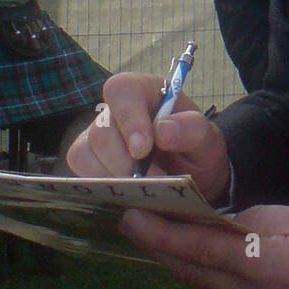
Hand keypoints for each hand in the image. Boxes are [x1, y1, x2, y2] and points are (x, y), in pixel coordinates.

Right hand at [65, 72, 230, 205]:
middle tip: (152, 184)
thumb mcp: (208, 141)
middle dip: (124, 164)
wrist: (193, 182)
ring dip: (112, 179)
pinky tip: (128, 197)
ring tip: (143, 192)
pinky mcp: (88, 164)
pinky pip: (80, 176)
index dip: (128, 119)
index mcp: (144, 92)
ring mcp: (96, 138)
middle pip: (100, 131)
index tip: (143, 151)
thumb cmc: (197, 153)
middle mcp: (114, 112)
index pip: (122, 91)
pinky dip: (103, 191)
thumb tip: (163, 130)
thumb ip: (193, 130)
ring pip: (83, 154)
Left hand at [120, 204, 288, 288]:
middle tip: (132, 223)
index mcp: (264, 268)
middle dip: (160, 247)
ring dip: (180, 265)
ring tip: (159, 238)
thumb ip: (260, 221)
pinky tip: (200, 264)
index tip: (131, 215)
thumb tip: (222, 224)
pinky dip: (206, 280)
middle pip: (193, 273)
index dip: (161, 232)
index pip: (198, 248)